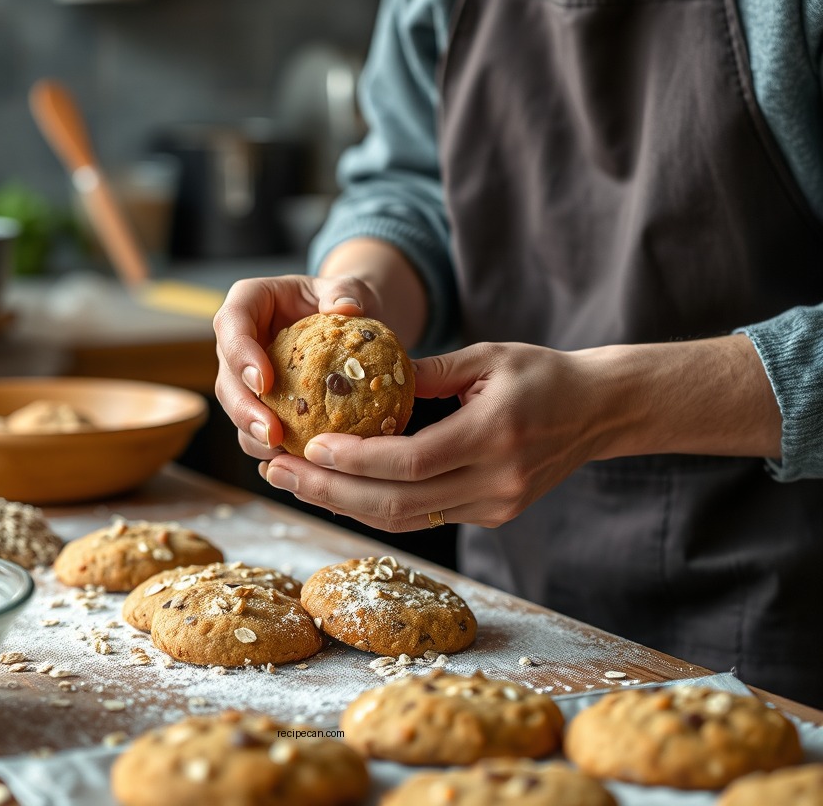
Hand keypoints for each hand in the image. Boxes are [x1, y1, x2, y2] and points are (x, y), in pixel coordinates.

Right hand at [212, 273, 382, 460]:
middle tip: (271, 434)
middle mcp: (238, 342)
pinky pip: (257, 429)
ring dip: (254, 435)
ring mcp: (245, 375)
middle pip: (227, 377)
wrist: (349, 324)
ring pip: (236, 409)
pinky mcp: (260, 402)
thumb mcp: (348, 288)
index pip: (231, 324)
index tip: (264, 380)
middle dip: (244, 409)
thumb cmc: (343, 300)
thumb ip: (346, 292)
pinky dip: (272, 447)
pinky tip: (294, 464)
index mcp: (248, 303)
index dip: (240, 354)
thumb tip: (347, 308)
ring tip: (282, 455)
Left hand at [258, 341, 614, 530]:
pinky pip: (423, 517)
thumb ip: (427, 372)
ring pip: (405, 520)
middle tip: (277, 472)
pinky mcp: (490, 514)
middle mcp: (494, 482)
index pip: (411, 463)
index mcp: (494, 436)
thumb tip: (360, 377)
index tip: (311, 447)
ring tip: (294, 481)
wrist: (599, 412)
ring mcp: (494, 506)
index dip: (356, 461)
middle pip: (398, 504)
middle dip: (330, 492)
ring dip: (343, 504)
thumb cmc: (542, 373)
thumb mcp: (487, 356)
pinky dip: (375, 506)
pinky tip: (337, 489)